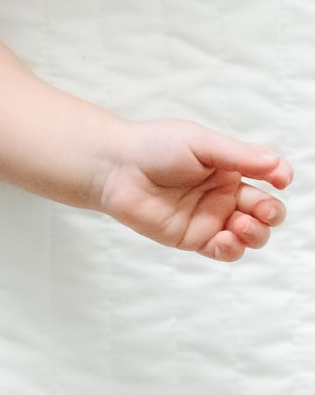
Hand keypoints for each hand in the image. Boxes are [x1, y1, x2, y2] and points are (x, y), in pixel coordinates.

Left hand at [95, 119, 292, 261]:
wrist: (114, 167)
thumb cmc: (153, 146)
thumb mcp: (199, 142)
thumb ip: (238, 155)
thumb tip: (277, 164)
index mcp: (228, 167)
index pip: (267, 176)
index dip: (279, 178)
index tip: (280, 178)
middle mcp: (223, 193)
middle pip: (266, 210)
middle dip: (272, 213)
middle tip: (261, 209)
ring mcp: (210, 217)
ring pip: (251, 235)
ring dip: (257, 234)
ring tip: (241, 224)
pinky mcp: (194, 237)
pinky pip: (224, 251)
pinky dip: (232, 249)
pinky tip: (225, 239)